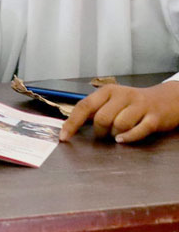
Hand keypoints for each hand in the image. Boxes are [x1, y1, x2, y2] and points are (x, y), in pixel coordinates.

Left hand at [60, 82, 178, 143]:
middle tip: (105, 134)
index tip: (64, 137)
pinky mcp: (154, 118)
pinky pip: (138, 130)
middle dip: (100, 132)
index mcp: (107, 91)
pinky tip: (123, 140)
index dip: (72, 123)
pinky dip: (128, 138)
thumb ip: (95, 110)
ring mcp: (139, 106)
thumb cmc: (133, 103)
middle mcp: (122, 95)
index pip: (84, 106)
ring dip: (115, 135)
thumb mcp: (112, 101)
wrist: (166, 99)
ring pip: (119, 125)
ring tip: (118, 134)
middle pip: (102, 118)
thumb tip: (71, 125)